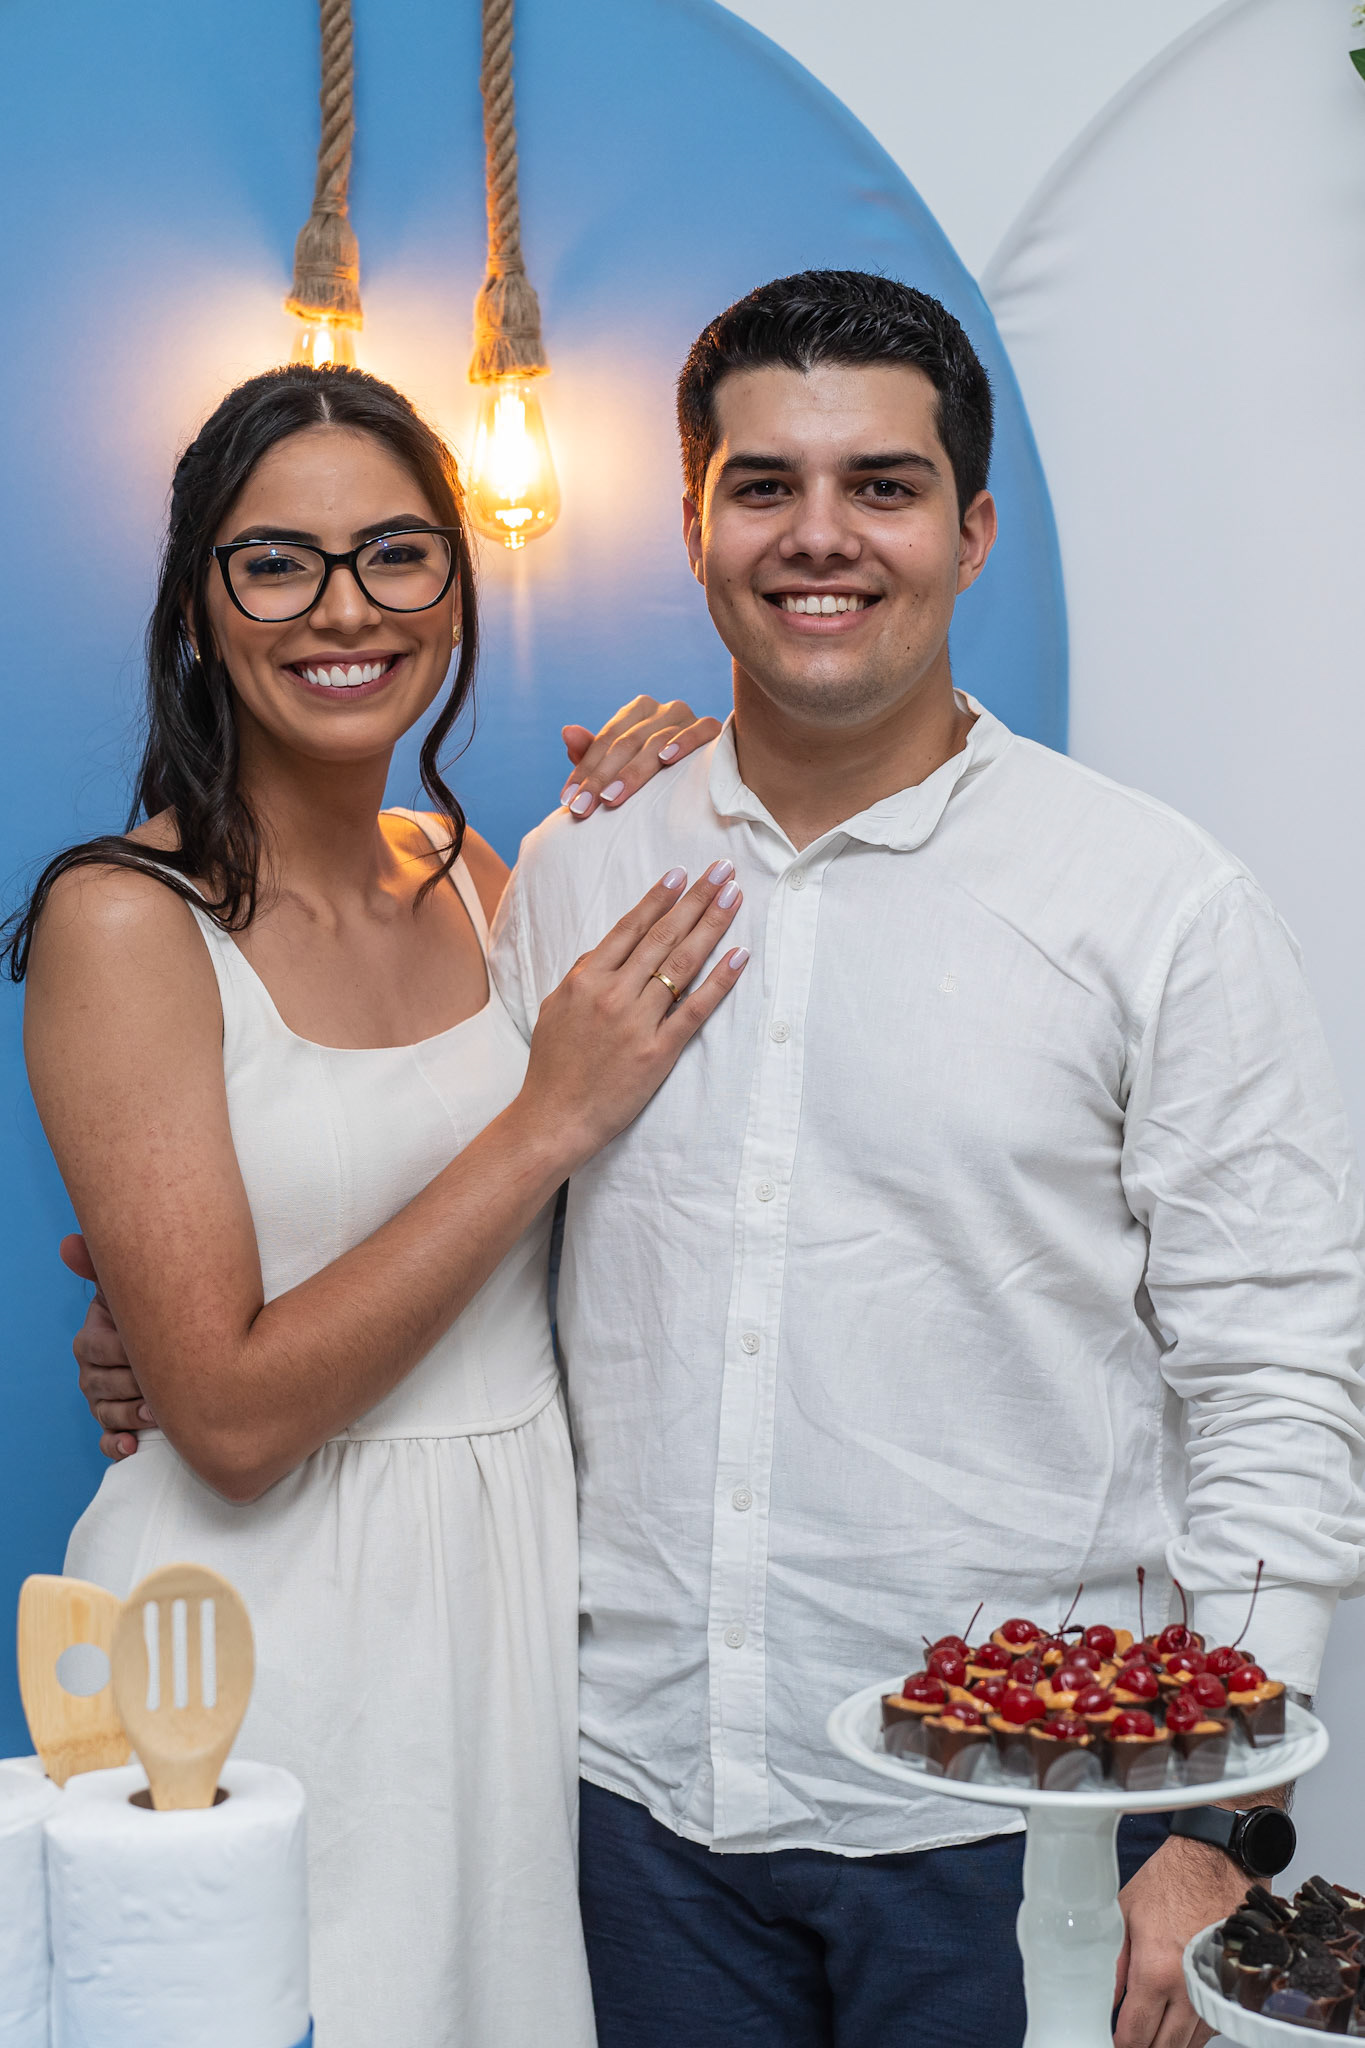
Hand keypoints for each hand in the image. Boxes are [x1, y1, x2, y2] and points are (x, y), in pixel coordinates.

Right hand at [59, 1232, 151, 1460]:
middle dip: (133, 1386)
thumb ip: (104, 1265)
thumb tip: (68, 1243)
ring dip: (130, 1415)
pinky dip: (117, 1445)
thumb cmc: (157, 1308)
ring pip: (107, 1413)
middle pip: (103, 1384)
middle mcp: (92, 1370)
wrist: (181, 1337)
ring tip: (157, 1415)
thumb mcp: (134, 1286)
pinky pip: (109, 1441)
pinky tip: (132, 1446)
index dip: (124, 1352)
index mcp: (93, 1338)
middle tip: (167, 1386)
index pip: (98, 1348)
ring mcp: (102, 1399)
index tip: (154, 1352)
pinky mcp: (116, 1424)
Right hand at [517, 860, 745, 1166]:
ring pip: (682, 963)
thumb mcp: (555, 1008)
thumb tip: (611, 947)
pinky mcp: (658, 1052)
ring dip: (711, 926)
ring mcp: (637, 1022)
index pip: (630, 928)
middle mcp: (613, 994)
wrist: (554, 1118)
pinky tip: (738, 956)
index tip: (682, 874)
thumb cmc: (554, 1065)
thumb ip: (583, 975)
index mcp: (586, 979)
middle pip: (663, 936)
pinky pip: (695, 1009)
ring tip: (733, 898)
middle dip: (696, 899)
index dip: (659, 898)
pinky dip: (719, 980)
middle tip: (721, 870)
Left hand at [559, 695, 722, 818]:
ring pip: (655, 742)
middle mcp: (661, 709)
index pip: (605, 740)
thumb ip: (591, 752)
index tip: (568, 801)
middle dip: (600, 779)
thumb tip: (567, 732)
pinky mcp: (711, 727)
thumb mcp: (619, 766)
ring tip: (610, 798)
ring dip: (631, 772)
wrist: (704, 778)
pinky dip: (682, 743)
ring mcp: (687, 716)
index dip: (584, 771)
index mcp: (637, 712)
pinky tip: (666, 759)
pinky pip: (699, 731)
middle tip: (582, 809)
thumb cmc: (654, 774)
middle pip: (626, 743)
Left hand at [1114, 1834, 1248, 2047]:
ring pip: (1190, 2045)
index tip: (1112, 2041)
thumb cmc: (1172, 1879)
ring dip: (1168, 2042)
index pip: (1135, 2035)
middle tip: (1129, 2036)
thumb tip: (1104, 2000)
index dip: (1120, 2044)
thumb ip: (1113, 1964)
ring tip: (1151, 2026)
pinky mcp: (1234, 1990)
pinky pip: (1212, 2028)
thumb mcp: (1125, 1912)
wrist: (1219, 1861)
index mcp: (1156, 1971)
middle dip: (1143, 2047)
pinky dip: (1192, 2032)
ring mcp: (1215, 1993)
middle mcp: (1189, 1990)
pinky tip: (1176, 2018)